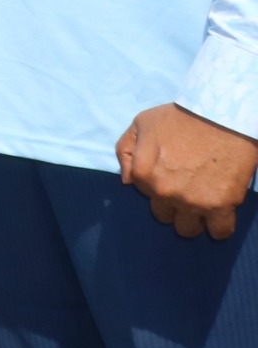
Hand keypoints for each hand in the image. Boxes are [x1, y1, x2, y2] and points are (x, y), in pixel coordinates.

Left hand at [118, 103, 257, 238]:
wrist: (220, 116)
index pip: (143, 193)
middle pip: (164, 215)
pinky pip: (219, 232)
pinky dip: (219, 227)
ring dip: (193, 219)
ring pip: (187, 229)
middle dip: (172, 205)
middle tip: (185, 189)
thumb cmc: (180, 117)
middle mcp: (164, 192)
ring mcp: (193, 201)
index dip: (156, 184)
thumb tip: (126, 182)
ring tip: (201, 203)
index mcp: (143, 173)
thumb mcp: (141, 123)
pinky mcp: (221, 206)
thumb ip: (125, 151)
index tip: (169, 174)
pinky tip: (219, 215)